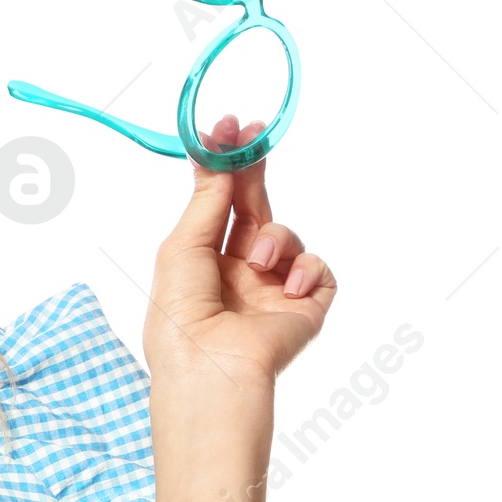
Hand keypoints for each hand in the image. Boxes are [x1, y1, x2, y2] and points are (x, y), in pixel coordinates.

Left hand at [143, 114, 336, 391]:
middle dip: (253, 172)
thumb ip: (206, 202)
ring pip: (287, 236)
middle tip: (254, 133)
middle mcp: (238, 275)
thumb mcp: (183, 249)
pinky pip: (319, 271)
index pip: (219, 206)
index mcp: (203, 264)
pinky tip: (287, 287)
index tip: (226, 128)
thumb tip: (216, 157)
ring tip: (254, 263)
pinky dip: (306, 270)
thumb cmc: (182, 321)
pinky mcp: (306, 308)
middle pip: (254, 210)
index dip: (224, 168)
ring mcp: (273, 291)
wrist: (213, 372)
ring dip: (274, 239)